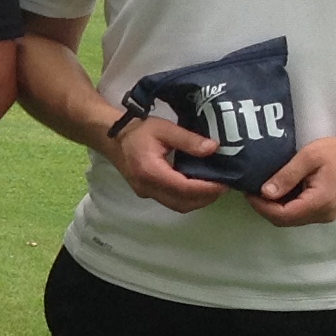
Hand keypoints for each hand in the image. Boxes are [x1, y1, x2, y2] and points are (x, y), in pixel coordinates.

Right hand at [106, 115, 227, 214]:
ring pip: (177, 206)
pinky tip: (197, 185)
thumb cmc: (137, 130)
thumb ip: (189, 140)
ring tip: (213, 187)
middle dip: (206, 198)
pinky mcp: (146, 192)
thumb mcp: (165, 129)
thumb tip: (213, 148)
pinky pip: (171, 201)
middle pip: (182, 203)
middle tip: (224, 186)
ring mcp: (145, 193)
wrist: (111, 137)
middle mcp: (147, 187)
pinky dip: (187, 198)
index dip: (207, 189)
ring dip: (197, 200)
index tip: (225, 183)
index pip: (184, 188)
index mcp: (151, 171)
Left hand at [250, 133, 335, 225]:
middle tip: (251, 191)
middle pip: (285, 220)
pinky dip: (284, 206)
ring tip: (261, 190)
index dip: (261, 206)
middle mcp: (322, 215)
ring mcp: (324, 215)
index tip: (248, 192)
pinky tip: (277, 192)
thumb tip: (265, 192)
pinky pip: (298, 214)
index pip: (282, 215)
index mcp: (319, 202)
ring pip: (290, 219)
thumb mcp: (308, 157)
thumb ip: (286, 175)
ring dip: (274, 208)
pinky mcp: (323, 212)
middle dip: (265, 208)